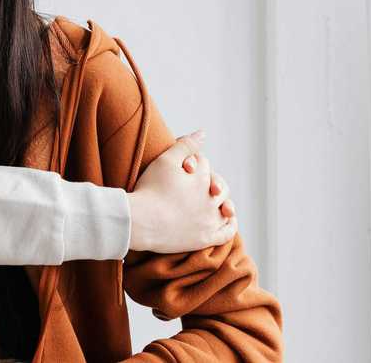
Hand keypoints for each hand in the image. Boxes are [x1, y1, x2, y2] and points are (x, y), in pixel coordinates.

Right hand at [126, 131, 236, 252]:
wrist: (140, 221)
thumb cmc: (150, 189)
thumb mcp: (165, 160)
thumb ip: (186, 145)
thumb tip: (203, 133)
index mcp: (203, 178)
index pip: (204, 165)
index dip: (192, 164)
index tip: (181, 167)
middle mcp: (211, 200)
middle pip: (220, 186)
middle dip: (211, 182)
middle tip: (196, 184)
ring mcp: (210, 220)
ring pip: (226, 208)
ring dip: (223, 202)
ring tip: (216, 199)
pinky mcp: (205, 239)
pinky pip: (227, 232)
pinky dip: (231, 223)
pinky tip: (228, 218)